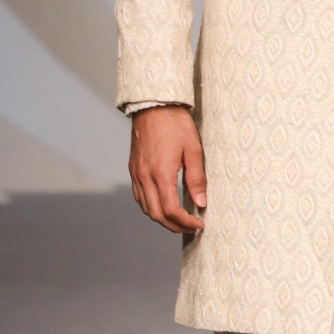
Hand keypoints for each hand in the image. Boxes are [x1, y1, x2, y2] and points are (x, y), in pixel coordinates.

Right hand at [129, 106, 207, 233]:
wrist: (153, 106)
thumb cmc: (175, 124)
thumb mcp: (193, 149)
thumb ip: (197, 178)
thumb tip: (201, 203)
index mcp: (161, 173)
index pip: (171, 210)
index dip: (185, 222)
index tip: (199, 224)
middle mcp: (145, 177)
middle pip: (156, 214)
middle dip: (174, 226)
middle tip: (191, 227)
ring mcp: (136, 174)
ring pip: (145, 208)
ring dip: (161, 219)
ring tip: (179, 220)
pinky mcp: (133, 169)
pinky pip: (139, 196)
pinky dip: (151, 207)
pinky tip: (163, 205)